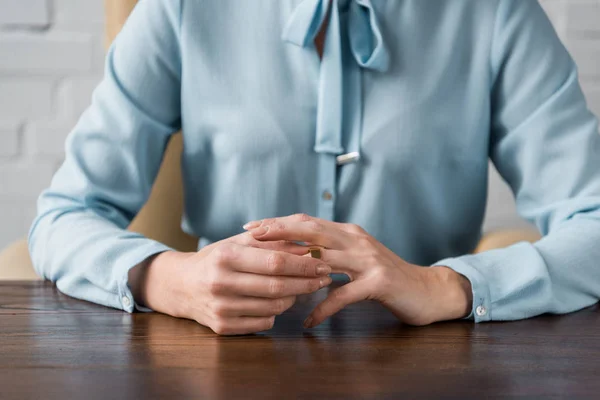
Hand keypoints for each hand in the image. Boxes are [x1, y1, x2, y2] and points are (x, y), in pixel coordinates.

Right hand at [129, 232, 331, 334]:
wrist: (181, 285)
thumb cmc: (216, 259)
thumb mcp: (237, 242)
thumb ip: (271, 241)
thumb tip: (306, 245)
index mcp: (226, 256)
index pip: (276, 262)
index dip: (304, 264)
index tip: (322, 263)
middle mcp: (221, 283)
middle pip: (277, 286)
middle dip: (306, 283)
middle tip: (323, 278)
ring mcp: (220, 308)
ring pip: (274, 306)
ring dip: (294, 298)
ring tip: (302, 287)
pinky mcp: (222, 327)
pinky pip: (263, 322)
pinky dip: (276, 311)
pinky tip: (278, 301)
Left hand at [244, 214, 471, 326]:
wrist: (426, 290)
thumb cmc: (385, 277)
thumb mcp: (355, 258)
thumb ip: (330, 252)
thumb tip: (294, 254)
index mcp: (348, 232)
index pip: (307, 221)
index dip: (279, 222)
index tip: (252, 226)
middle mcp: (356, 240)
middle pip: (311, 230)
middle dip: (278, 231)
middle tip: (251, 235)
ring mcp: (368, 259)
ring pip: (324, 257)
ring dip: (294, 266)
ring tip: (269, 274)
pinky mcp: (378, 282)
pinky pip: (343, 295)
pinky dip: (323, 308)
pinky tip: (308, 321)